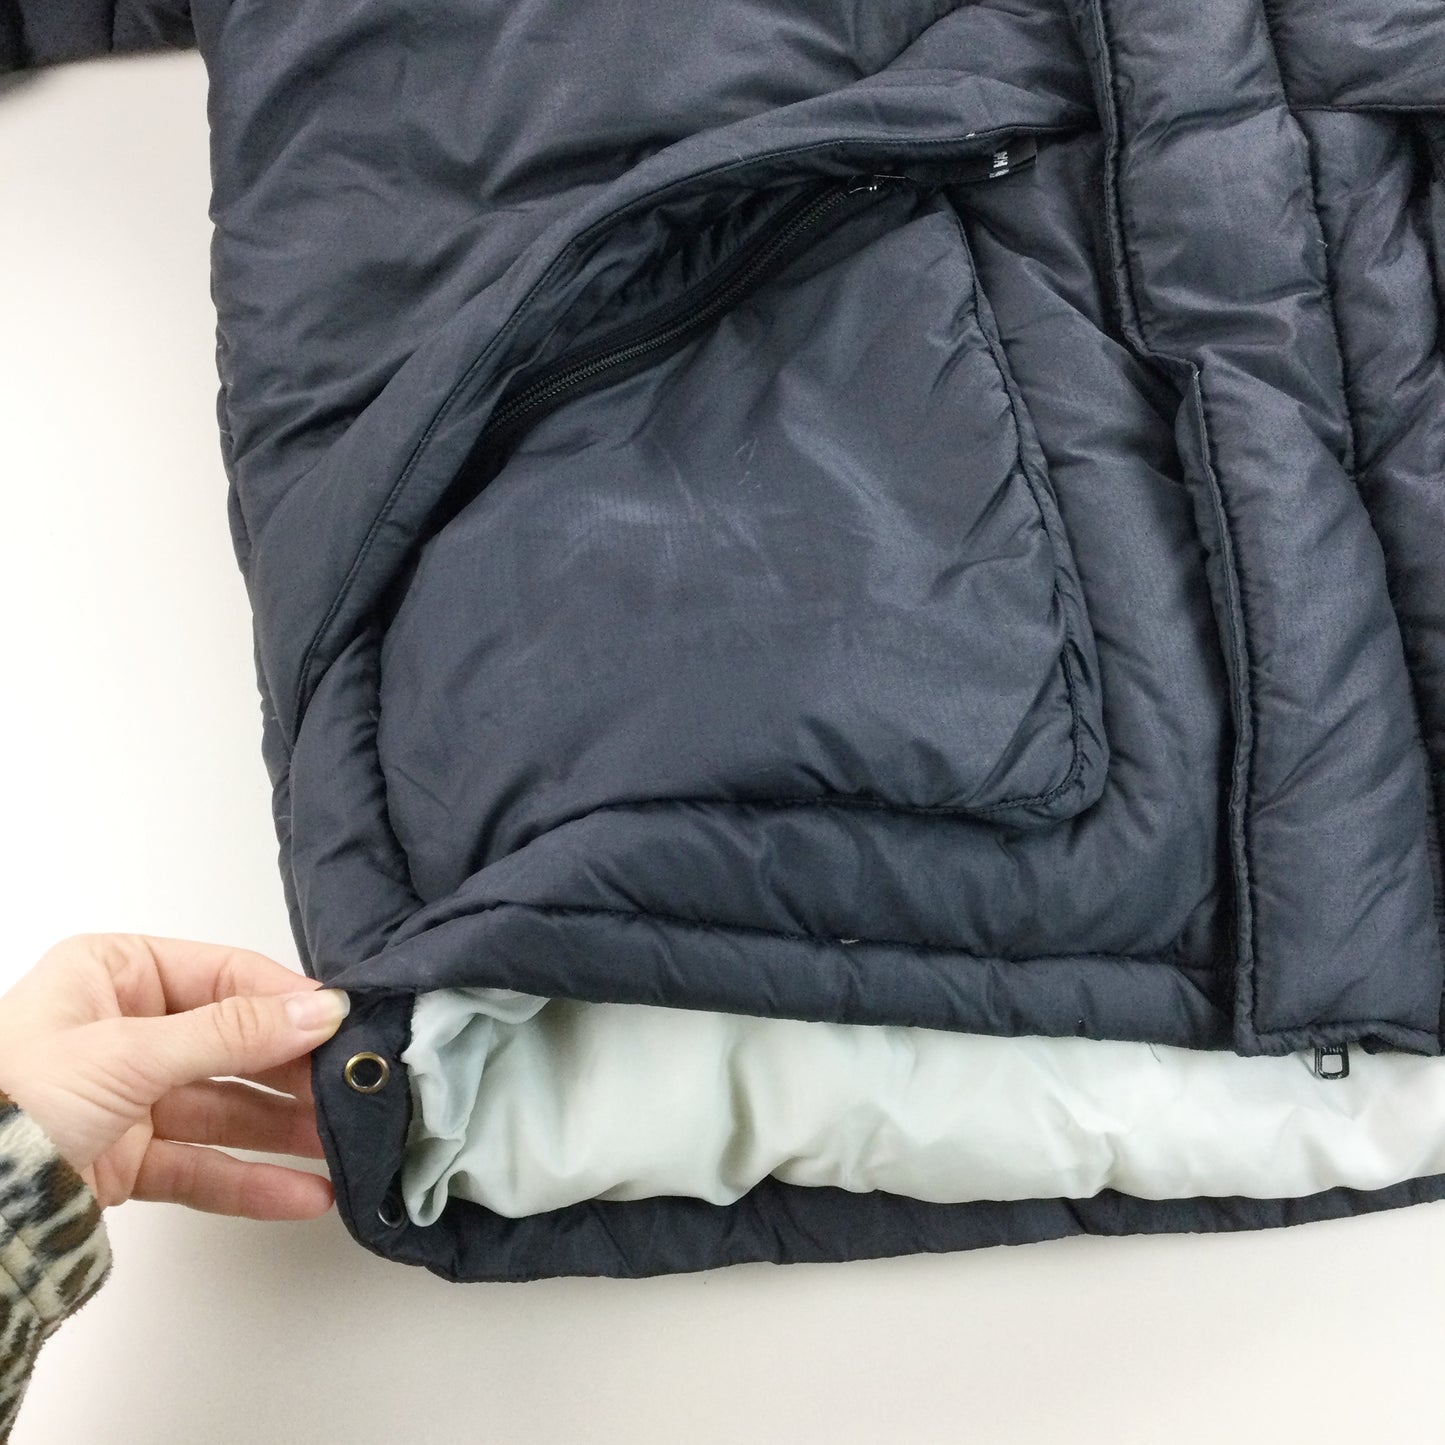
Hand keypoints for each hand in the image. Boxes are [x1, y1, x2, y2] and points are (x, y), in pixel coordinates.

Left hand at [0, 934, 349, 1219]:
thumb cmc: (12, 1099)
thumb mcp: (130, 1052)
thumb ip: (233, 1033)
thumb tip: (321, 1011)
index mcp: (113, 973)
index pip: (224, 975)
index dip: (285, 1001)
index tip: (342, 1022)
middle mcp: (124, 1028)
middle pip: (232, 1043)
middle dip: (294, 1072)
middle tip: (351, 1086)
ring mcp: (128, 1096)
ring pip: (226, 1106)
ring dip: (286, 1129)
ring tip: (345, 1143)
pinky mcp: (127, 1159)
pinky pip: (203, 1165)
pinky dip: (252, 1181)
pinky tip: (303, 1192)